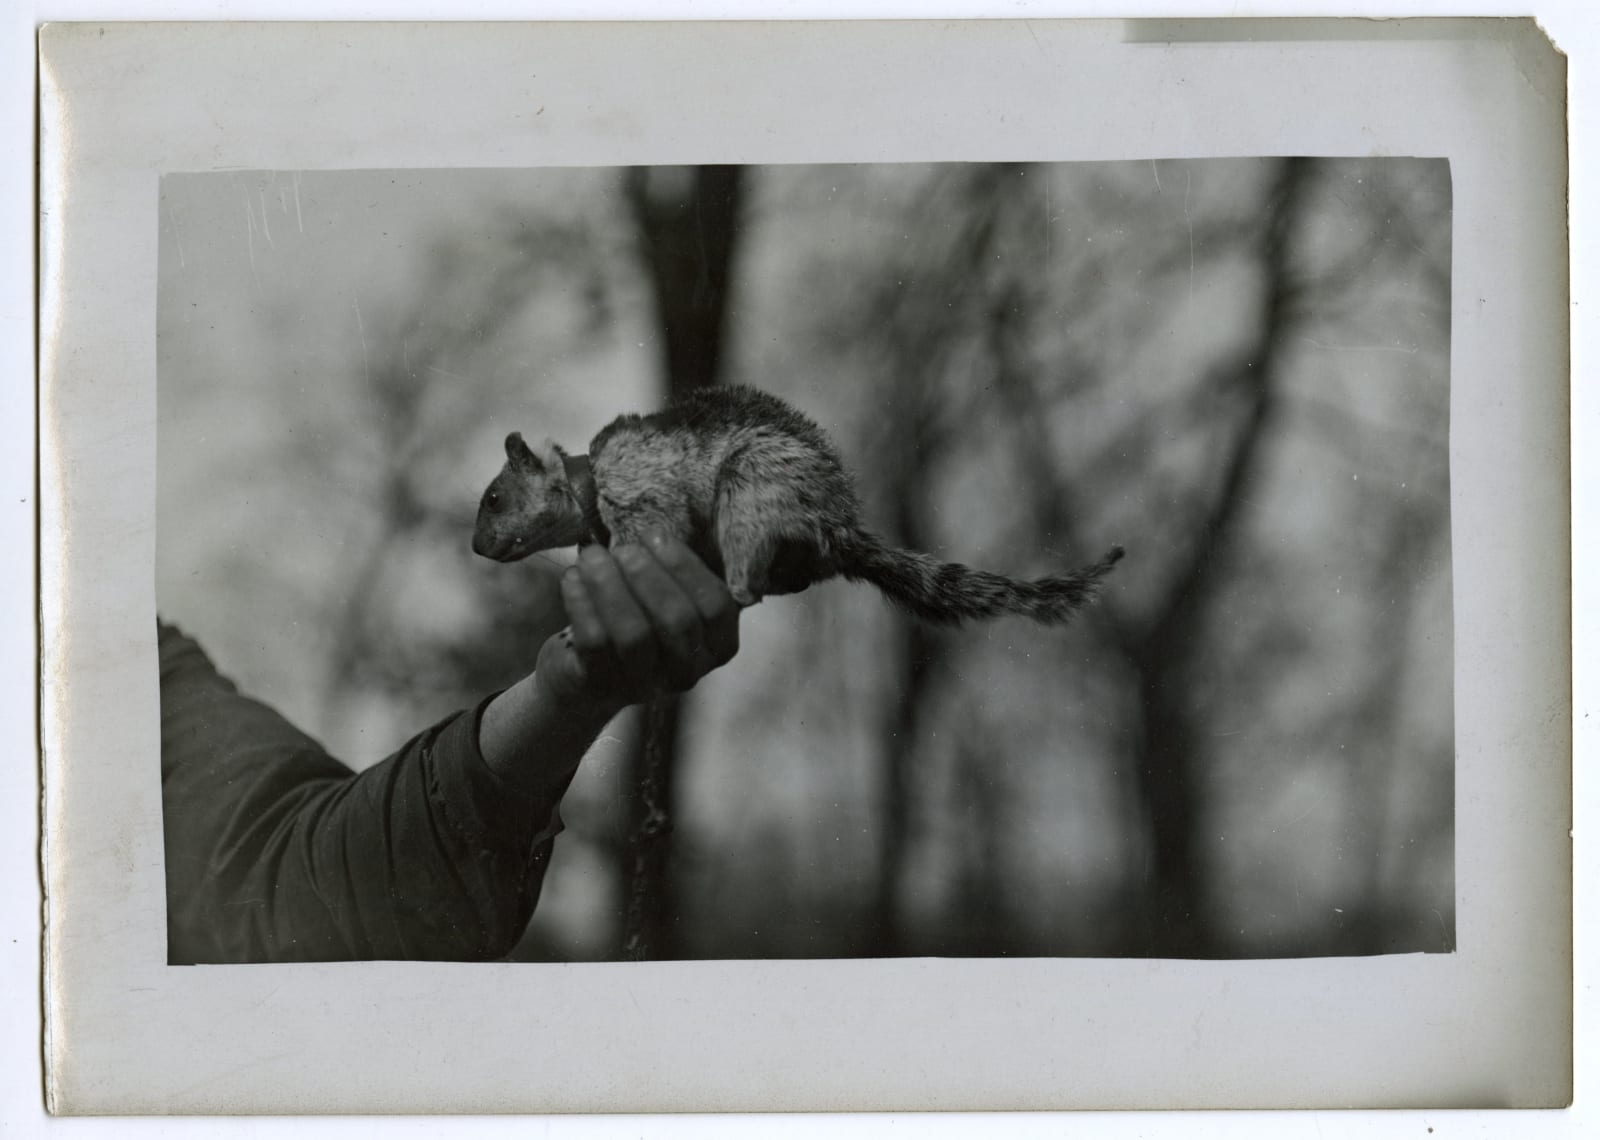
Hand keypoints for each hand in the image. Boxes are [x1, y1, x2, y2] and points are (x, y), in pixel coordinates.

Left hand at [535, 535, 740, 714]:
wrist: (585, 671)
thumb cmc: (637, 618)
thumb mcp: (667, 597)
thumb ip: (674, 571)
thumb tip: (654, 527)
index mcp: (717, 646)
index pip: (716, 608)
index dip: (686, 567)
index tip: (655, 535)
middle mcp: (688, 672)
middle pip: (677, 621)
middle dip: (647, 575)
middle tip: (623, 548)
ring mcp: (645, 684)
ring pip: (633, 634)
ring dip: (610, 586)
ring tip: (592, 556)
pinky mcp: (602, 685)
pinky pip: (594, 642)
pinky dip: (582, 603)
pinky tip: (572, 577)